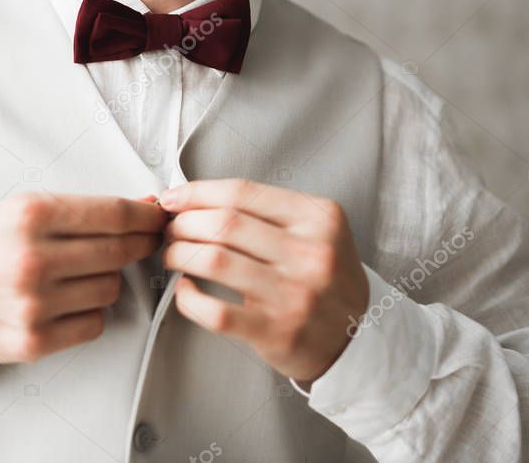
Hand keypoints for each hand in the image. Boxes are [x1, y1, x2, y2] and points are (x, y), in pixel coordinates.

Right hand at [0, 192, 167, 363]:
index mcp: (30, 216)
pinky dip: (90, 312)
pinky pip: (95, 323)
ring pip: (111, 289)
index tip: (158, 218)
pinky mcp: (34, 340)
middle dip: (137, 245)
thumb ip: (83, 210)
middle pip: (119, 252)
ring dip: (106, 280)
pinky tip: (68, 301)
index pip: (113, 215)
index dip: (146, 217)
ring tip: (78, 274)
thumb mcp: (24, 209)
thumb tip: (144, 207)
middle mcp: (31, 259)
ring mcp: (33, 304)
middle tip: (138, 241)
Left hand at [160, 179, 368, 382]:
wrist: (356, 335)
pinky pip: (215, 310)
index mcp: (319, 218)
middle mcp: (310, 253)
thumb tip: (198, 198)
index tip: (174, 198)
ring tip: (174, 254)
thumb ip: (268, 211)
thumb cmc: (325, 278)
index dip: (197, 192)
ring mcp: (294, 294)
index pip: (243, 193)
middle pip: (224, 223)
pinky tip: (186, 290)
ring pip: (215, 261)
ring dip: (180, 254)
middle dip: (184, 223)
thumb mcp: (317, 230)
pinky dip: (189, 298)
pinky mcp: (276, 331)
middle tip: (171, 229)